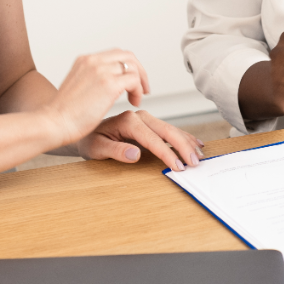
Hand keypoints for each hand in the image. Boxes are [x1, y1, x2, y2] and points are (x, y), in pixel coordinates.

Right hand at [45, 50, 149, 144]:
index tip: (131, 82)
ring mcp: (101, 70)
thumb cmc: (63, 114)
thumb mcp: (76, 88)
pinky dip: (138, 91)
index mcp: (84, 60)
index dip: (127, 67)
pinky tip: (133, 102)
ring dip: (140, 82)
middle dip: (138, 71)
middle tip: (142, 88)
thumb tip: (102, 86)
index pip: (114, 54)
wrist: (53, 123)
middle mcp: (93, 61)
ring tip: (137, 98)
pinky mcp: (109, 84)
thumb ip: (89, 81)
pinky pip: (134, 80)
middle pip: (127, 56)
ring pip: (133, 67)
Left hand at [77, 110, 205, 171]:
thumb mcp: (96, 148)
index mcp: (128, 121)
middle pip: (167, 131)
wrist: (83, 132)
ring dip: (186, 142)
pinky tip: (194, 143)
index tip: (178, 166)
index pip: (153, 139)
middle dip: (183, 147)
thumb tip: (135, 155)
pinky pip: (168, 130)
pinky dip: (183, 137)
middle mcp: (139, 117)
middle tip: (195, 162)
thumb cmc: (89, 141)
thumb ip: (116, 151)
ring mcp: (144, 119)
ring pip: (171, 130)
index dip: (167, 154)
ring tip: (199, 155)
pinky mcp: (147, 124)